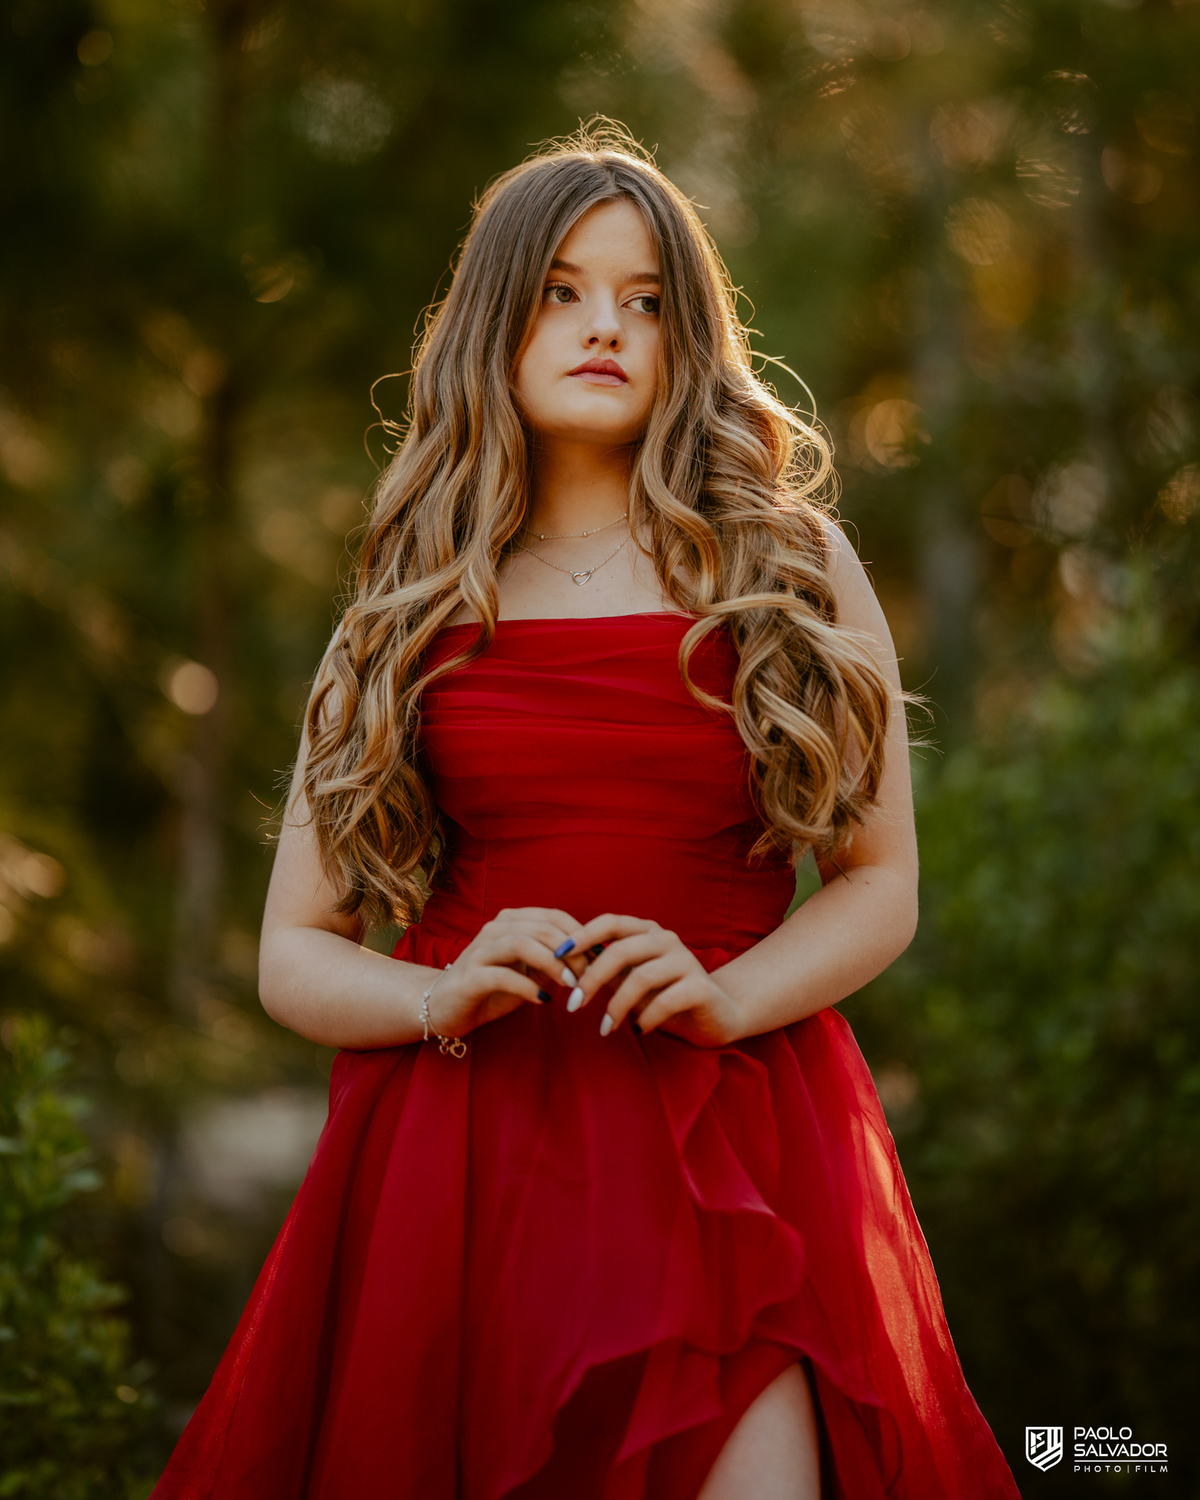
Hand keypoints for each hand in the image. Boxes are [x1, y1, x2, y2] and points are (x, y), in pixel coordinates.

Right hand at [421, 907, 588, 1038]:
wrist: (445, 1007)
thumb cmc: (492, 988)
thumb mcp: (529, 972)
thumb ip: (553, 962)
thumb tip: (591, 960)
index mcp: (511, 922)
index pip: (553, 917)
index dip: (580, 935)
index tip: (599, 958)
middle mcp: (495, 929)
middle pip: (541, 928)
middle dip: (571, 950)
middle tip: (588, 974)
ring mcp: (480, 951)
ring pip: (521, 944)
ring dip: (551, 963)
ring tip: (571, 984)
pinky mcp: (470, 976)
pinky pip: (501, 975)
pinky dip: (526, 986)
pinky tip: (543, 1000)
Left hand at [557, 914, 741, 1047]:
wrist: (718, 1014)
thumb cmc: (666, 995)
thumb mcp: (631, 980)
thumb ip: (606, 969)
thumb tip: (564, 966)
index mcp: (648, 931)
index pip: (610, 922)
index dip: (582, 935)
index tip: (558, 956)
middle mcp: (667, 940)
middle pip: (620, 951)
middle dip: (592, 979)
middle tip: (573, 1004)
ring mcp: (686, 961)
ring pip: (640, 977)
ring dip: (616, 1006)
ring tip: (605, 1028)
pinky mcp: (700, 986)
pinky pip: (665, 1001)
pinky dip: (646, 1018)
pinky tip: (638, 1030)